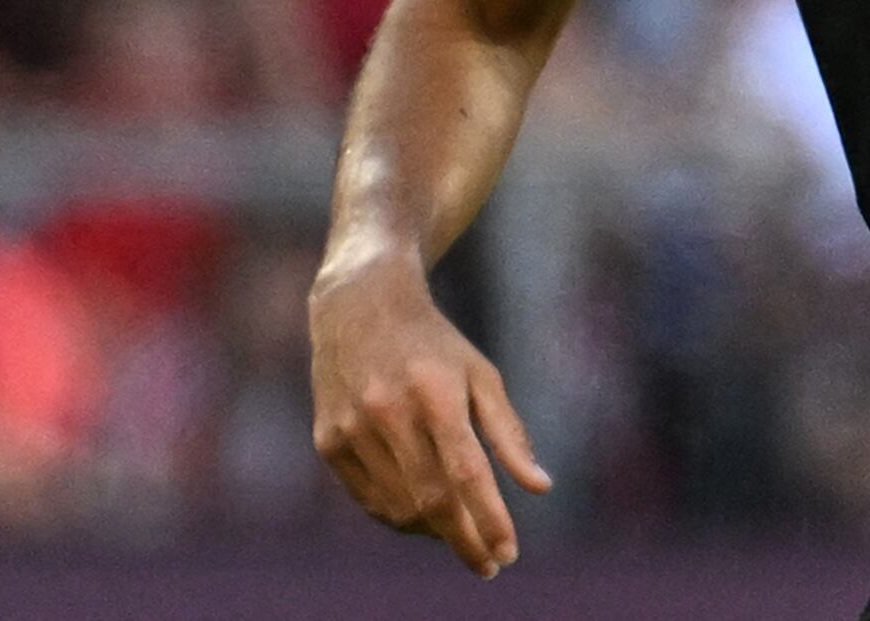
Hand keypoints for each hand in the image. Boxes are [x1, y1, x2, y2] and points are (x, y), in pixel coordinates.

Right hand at [310, 250, 552, 576]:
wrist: (359, 306)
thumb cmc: (434, 345)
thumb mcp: (480, 374)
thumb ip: (509, 432)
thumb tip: (540, 487)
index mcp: (435, 393)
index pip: (466, 472)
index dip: (489, 519)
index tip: (509, 554)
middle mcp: (389, 412)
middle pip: (432, 500)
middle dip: (465, 540)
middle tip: (490, 564)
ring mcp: (352, 429)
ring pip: (399, 508)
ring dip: (435, 531)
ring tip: (461, 531)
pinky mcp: (328, 441)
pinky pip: (370, 500)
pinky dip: (400, 517)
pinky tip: (424, 516)